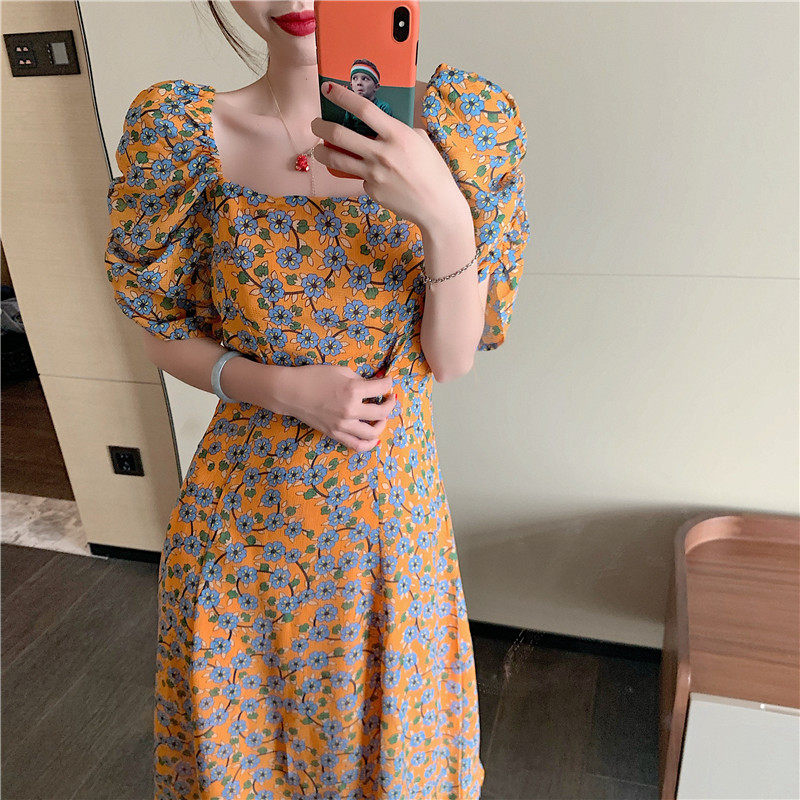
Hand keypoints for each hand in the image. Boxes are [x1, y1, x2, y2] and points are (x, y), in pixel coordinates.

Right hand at [277, 363, 396, 451]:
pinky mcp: (335, 434)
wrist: (290, 392)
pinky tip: (374, 438)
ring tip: (381, 416)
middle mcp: (350, 410)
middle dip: (391, 403)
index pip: (381, 388)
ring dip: (382, 423)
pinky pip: (357, 445)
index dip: (389, 383)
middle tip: (390, 398)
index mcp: (353, 390)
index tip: (389, 381)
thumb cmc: (314, 377)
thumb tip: (374, 386)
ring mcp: (343, 425)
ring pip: (373, 432)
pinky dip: (369, 444)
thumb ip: (360, 379)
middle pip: (382, 411)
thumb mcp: (340, 371)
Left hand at [310, 81, 468, 231]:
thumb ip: (399, 130)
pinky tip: (369, 176)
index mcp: (397, 135)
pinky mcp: (371, 191)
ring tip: (319, 147)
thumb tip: (380, 124)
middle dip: (321, 126)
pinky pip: (358, 178)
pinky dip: (359, 174)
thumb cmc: (433, 171)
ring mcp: (373, 174)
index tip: (328, 89)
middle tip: (316, 123)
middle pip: (339, 134)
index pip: (364, 109)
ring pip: (336, 159)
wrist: (436, 206)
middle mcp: (382, 153)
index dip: (342, 96)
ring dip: (322, 151)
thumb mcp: (421, 141)